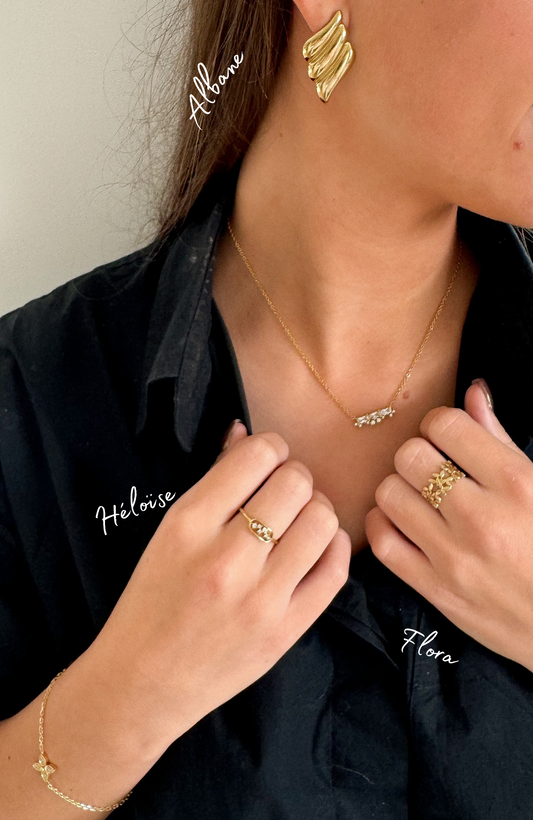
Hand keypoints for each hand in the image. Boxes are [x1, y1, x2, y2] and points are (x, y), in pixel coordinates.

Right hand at [85, 422, 350, 755]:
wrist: (143, 683)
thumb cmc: (150, 602)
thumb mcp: (167, 532)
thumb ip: (211, 481)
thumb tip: (246, 432)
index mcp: (188, 525)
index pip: (256, 456)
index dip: (270, 448)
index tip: (266, 461)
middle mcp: (227, 558)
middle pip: (296, 483)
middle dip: (295, 478)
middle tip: (283, 493)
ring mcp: (261, 598)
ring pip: (323, 520)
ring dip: (316, 510)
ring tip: (298, 521)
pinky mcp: (286, 631)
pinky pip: (335, 569)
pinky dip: (334, 545)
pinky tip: (315, 545)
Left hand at [365, 381, 532, 672]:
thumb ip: (501, 439)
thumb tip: (473, 391)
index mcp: (516, 484)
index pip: (445, 425)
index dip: (440, 424)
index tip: (446, 436)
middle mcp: (481, 518)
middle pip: (410, 456)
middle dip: (418, 453)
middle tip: (431, 466)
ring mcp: (454, 558)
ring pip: (389, 494)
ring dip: (399, 487)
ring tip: (417, 495)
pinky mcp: (436, 591)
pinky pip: (383, 543)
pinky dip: (383, 523)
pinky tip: (401, 521)